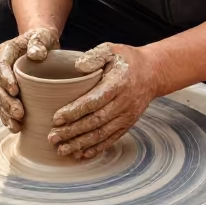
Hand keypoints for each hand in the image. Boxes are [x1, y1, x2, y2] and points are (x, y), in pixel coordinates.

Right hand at [0, 26, 60, 131]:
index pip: (1, 66)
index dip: (5, 79)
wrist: (42, 44)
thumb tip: (36, 54)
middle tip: (19, 113)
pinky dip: (9, 118)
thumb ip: (38, 42)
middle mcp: (1, 68)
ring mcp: (4, 81)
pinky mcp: (11, 92)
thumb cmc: (42, 39)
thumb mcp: (42, 36)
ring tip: (16, 125)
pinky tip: (16, 127)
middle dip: (6, 101)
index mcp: (6, 52)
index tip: (15, 90)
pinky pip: (5, 107)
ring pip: (0, 99)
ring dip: (6, 113)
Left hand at [49, 42, 160, 159]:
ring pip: (102, 134)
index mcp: (118, 83)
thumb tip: (78, 66)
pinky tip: (81, 154)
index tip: (56, 118)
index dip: (75, 111)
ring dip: (81, 144)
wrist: (153, 72)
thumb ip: (94, 56)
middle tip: (53, 138)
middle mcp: (124, 102)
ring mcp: (127, 116)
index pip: (94, 100)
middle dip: (73, 132)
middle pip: (96, 121)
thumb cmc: (126, 60)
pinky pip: (111, 139)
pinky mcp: (128, 124)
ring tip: (62, 149)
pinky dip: (96, 148)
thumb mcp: (111, 50)